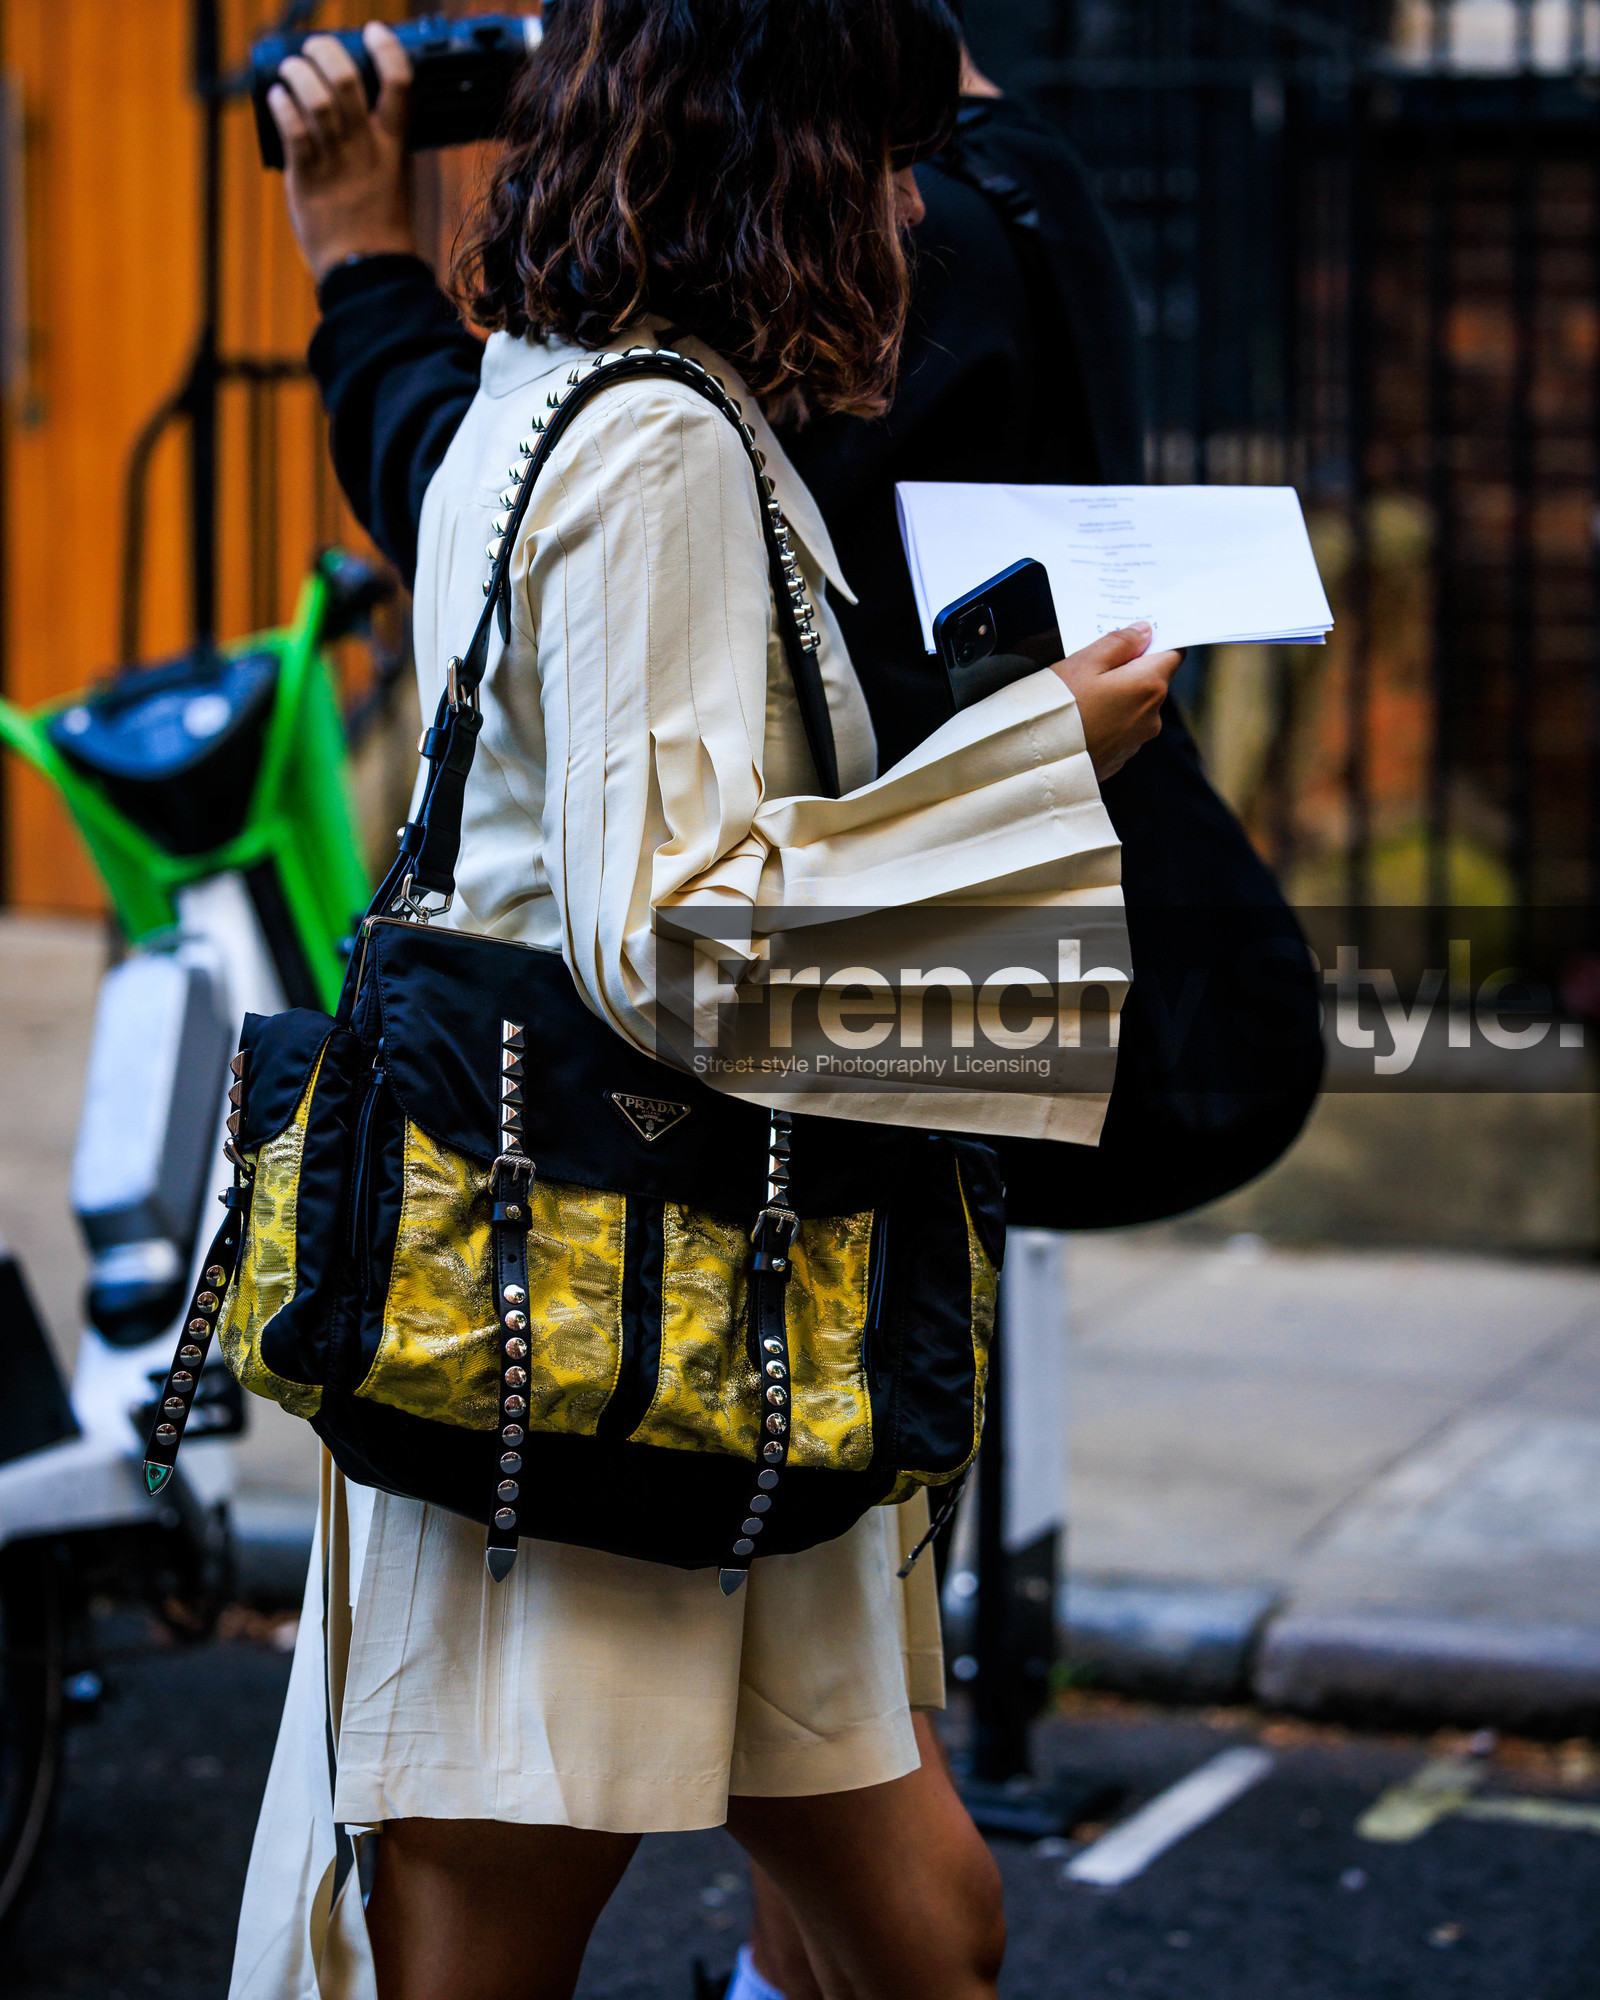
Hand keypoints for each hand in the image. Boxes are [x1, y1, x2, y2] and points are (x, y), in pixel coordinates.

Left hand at [267, 22, 415, 283]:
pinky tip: (276, 97)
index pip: (399, 86)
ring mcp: (336, 164)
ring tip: (289, 70)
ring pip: (317, 99)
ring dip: (297, 74)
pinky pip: (293, 130)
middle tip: (313, 49)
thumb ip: (376, 148)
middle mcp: (366, 150)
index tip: (374, 31)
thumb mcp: (393, 183)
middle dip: (326, 52)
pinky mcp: (307, 180)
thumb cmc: (379, 233)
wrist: (367, 274)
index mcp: (393, 149)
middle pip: (348, 81)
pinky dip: (282, 106)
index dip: (387, 50)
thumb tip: (351, 114)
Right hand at [1051, 622, 1182, 780]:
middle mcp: (1152, 715)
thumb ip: (1119, 643)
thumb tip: (1144, 631)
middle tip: (1095, 666)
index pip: (1174, 654)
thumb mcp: (1084, 662)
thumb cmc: (1059, 708)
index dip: (1157, 642)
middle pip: (1152, 681)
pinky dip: (1108, 721)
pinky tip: (1082, 721)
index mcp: (1149, 686)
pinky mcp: (1121, 758)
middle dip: (1131, 670)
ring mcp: (1137, 740)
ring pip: (1136, 707)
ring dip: (1118, 698)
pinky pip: (1121, 730)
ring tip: (1082, 697)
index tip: (1135, 638)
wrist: (1038, 762)